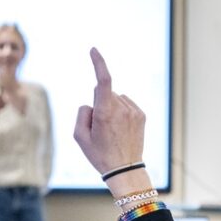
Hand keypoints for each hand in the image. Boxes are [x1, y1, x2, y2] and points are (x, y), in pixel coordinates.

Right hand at [74, 48, 144, 174]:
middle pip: (104, 93)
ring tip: (111, 130)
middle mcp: (121, 109)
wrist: (125, 170)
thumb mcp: (79, 136)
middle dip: (99, 103)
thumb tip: (93, 101)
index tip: (93, 50)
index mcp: (104, 113)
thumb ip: (83, 112)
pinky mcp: (141, 115)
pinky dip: (121, 111)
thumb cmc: (99, 154)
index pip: (103, 80)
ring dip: (110, 108)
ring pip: (116, 98)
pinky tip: (120, 128)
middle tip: (100, 128)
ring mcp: (133, 111)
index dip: (98, 63)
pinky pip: (125, 104)